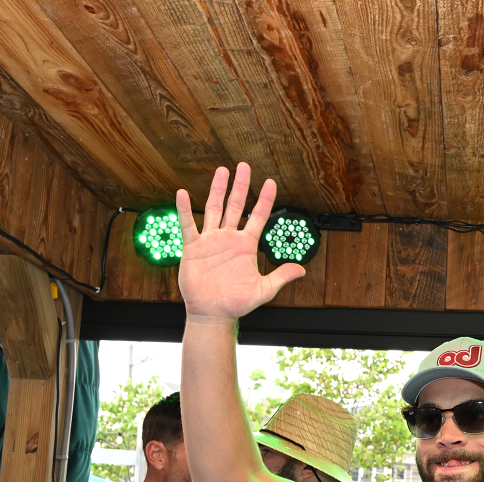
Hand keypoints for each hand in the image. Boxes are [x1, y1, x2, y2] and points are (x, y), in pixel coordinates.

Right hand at [176, 164, 304, 322]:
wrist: (212, 313)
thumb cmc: (236, 303)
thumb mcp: (263, 290)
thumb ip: (280, 277)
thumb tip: (301, 270)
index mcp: (246, 245)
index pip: (259, 216)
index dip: (265, 200)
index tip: (271, 182)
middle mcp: (229, 238)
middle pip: (236, 206)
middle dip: (241, 186)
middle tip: (244, 166)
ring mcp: (211, 240)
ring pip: (214, 209)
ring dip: (217, 190)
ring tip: (222, 171)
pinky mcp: (193, 247)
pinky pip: (188, 225)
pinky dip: (184, 210)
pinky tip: (182, 194)